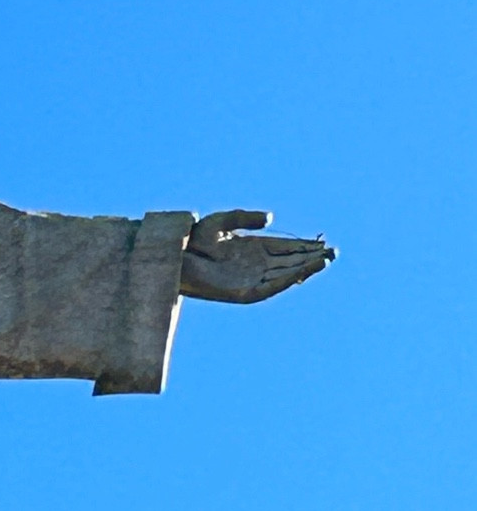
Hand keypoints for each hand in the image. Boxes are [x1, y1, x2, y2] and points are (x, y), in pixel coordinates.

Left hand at [180, 209, 334, 303]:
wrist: (176, 255)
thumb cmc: (194, 237)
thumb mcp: (222, 221)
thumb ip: (245, 218)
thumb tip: (270, 218)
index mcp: (253, 248)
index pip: (286, 248)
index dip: (304, 246)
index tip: (324, 242)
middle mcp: (255, 265)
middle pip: (290, 261)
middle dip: (311, 257)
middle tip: (334, 252)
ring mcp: (250, 279)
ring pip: (284, 275)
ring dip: (305, 269)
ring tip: (325, 261)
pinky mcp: (243, 292)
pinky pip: (270, 288)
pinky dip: (287, 280)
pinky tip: (303, 272)